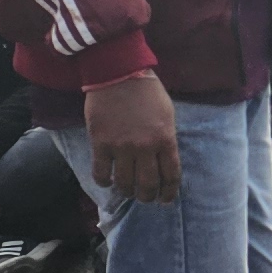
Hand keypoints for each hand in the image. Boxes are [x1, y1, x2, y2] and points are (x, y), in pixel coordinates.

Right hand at [85, 73, 181, 202]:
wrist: (118, 72)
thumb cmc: (147, 91)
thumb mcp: (167, 114)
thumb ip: (166, 139)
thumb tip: (164, 161)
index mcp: (166, 139)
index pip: (171, 176)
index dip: (169, 193)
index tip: (165, 200)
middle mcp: (145, 147)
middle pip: (148, 185)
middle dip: (147, 196)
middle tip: (145, 197)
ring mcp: (122, 147)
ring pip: (124, 183)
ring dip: (126, 191)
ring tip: (126, 190)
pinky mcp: (101, 143)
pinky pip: (101, 173)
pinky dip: (104, 181)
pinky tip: (106, 180)